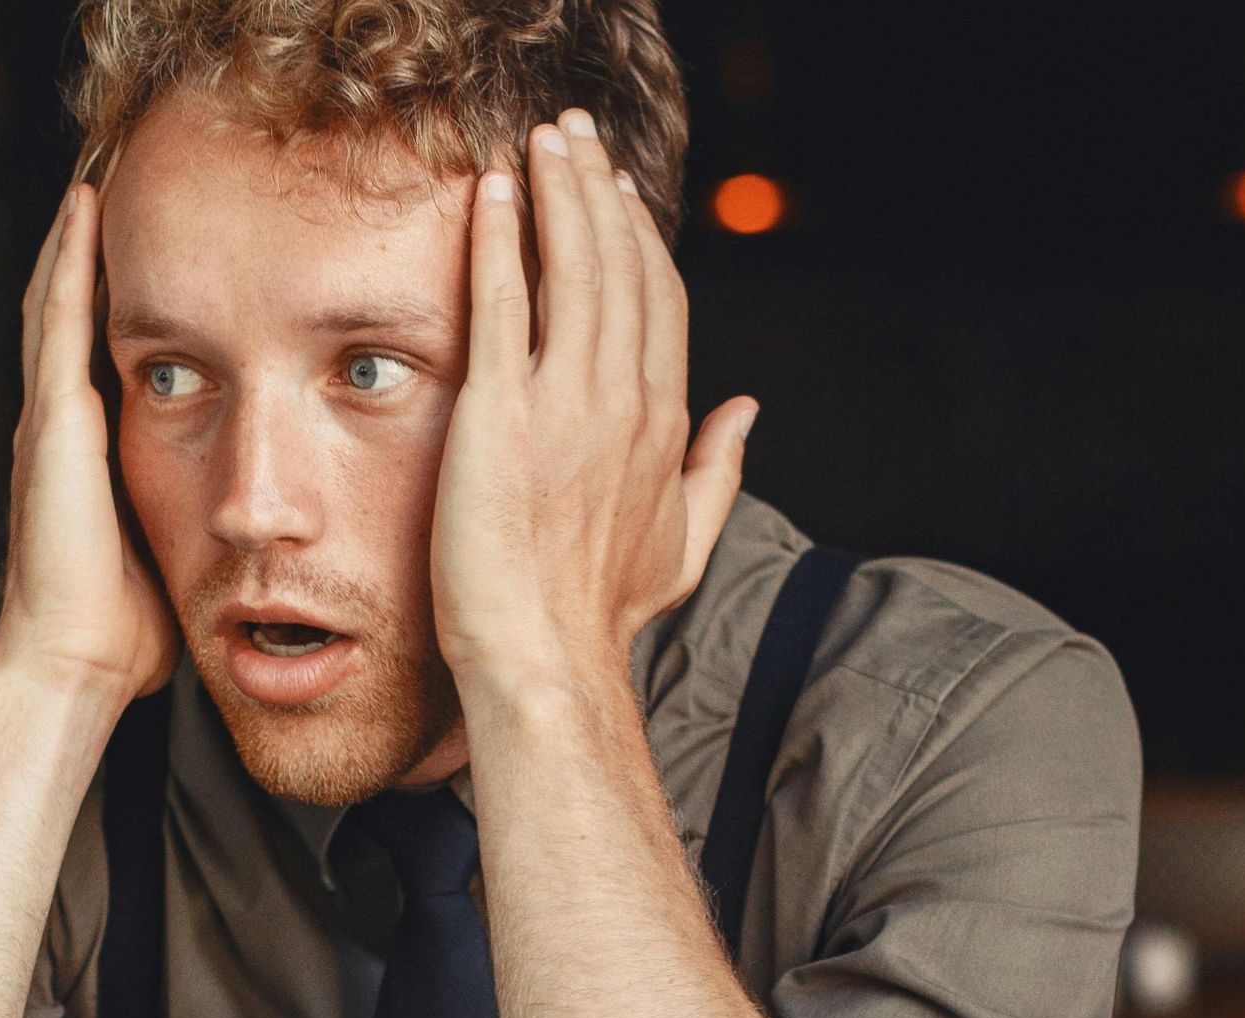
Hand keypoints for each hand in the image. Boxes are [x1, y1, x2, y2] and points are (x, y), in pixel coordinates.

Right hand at [0, 185, 178, 701]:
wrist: (75, 665)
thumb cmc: (128, 629)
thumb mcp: (176, 553)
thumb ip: (200, 523)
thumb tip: (262, 528)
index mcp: (92, 449)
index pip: (109, 345)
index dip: (124, 286)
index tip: (160, 234)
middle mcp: (64, 421)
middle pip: (77, 304)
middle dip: (97, 241)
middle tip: (123, 169)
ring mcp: (51, 418)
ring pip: (59, 296)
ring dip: (78, 230)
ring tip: (103, 163)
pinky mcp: (53, 423)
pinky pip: (58, 322)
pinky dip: (68, 260)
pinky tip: (83, 206)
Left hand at [431, 111, 756, 687]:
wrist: (546, 655)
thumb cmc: (602, 611)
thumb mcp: (685, 541)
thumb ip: (719, 470)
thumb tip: (750, 410)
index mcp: (667, 421)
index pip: (660, 301)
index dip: (640, 236)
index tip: (617, 190)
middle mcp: (626, 399)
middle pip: (622, 266)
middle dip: (598, 190)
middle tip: (574, 135)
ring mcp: (568, 401)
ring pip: (574, 267)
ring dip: (559, 193)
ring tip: (543, 141)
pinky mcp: (501, 412)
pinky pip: (503, 303)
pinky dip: (501, 240)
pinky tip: (494, 193)